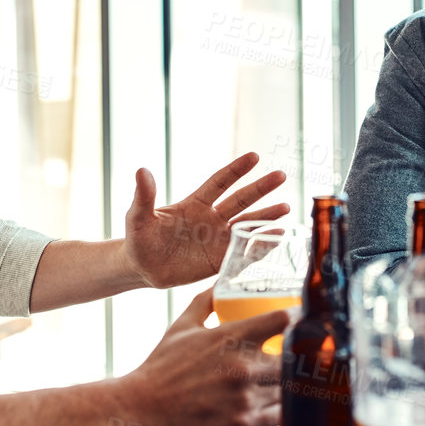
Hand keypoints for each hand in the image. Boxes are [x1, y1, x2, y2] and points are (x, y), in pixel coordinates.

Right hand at [112, 288, 289, 425]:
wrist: (139, 411)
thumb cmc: (160, 369)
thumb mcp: (181, 327)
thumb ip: (204, 303)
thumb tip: (218, 287)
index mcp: (230, 336)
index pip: (282, 319)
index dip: (298, 318)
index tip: (302, 321)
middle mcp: (242, 365)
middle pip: (296, 357)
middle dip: (301, 357)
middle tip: (302, 358)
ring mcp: (245, 396)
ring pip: (291, 388)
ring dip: (293, 385)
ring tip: (293, 383)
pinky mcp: (245, 424)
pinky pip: (281, 415)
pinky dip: (284, 410)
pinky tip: (280, 405)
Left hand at [122, 152, 289, 289]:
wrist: (143, 268)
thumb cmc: (139, 239)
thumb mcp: (138, 217)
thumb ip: (144, 196)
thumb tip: (142, 171)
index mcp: (195, 204)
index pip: (220, 182)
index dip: (236, 170)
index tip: (254, 156)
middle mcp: (211, 218)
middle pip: (241, 200)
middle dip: (260, 188)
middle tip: (281, 175)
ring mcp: (218, 239)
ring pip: (247, 225)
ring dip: (266, 217)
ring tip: (286, 207)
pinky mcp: (220, 260)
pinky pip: (244, 252)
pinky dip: (261, 245)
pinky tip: (277, 237)